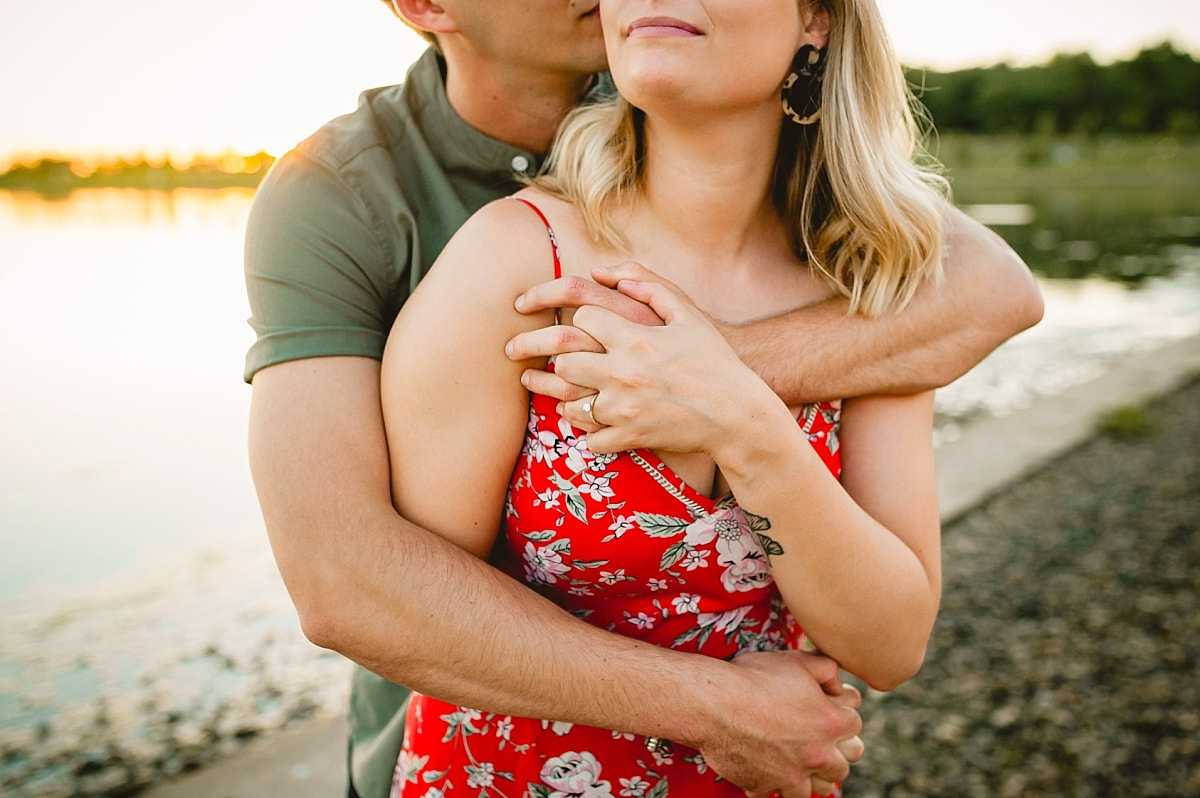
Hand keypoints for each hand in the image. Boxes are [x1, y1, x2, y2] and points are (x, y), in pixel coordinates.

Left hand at [549, 275, 781, 456]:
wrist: (737, 414)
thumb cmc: (715, 361)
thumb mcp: (688, 315)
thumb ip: (649, 287)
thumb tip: (607, 275)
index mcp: (635, 339)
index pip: (583, 317)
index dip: (588, 319)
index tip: (596, 327)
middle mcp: (623, 373)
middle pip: (564, 362)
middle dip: (568, 359)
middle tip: (582, 361)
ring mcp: (624, 409)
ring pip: (570, 403)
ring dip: (575, 398)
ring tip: (589, 393)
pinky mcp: (630, 437)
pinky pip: (590, 440)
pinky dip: (593, 433)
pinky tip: (604, 423)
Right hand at [697, 650, 863, 797]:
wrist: (714, 703)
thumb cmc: (754, 677)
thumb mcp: (797, 660)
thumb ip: (828, 668)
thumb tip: (839, 684)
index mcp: (830, 723)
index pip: (854, 725)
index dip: (841, 714)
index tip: (827, 710)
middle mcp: (817, 755)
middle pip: (843, 765)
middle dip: (835, 752)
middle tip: (818, 741)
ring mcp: (791, 775)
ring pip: (817, 790)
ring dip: (812, 777)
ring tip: (800, 763)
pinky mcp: (763, 786)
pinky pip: (774, 795)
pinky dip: (772, 785)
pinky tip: (766, 770)